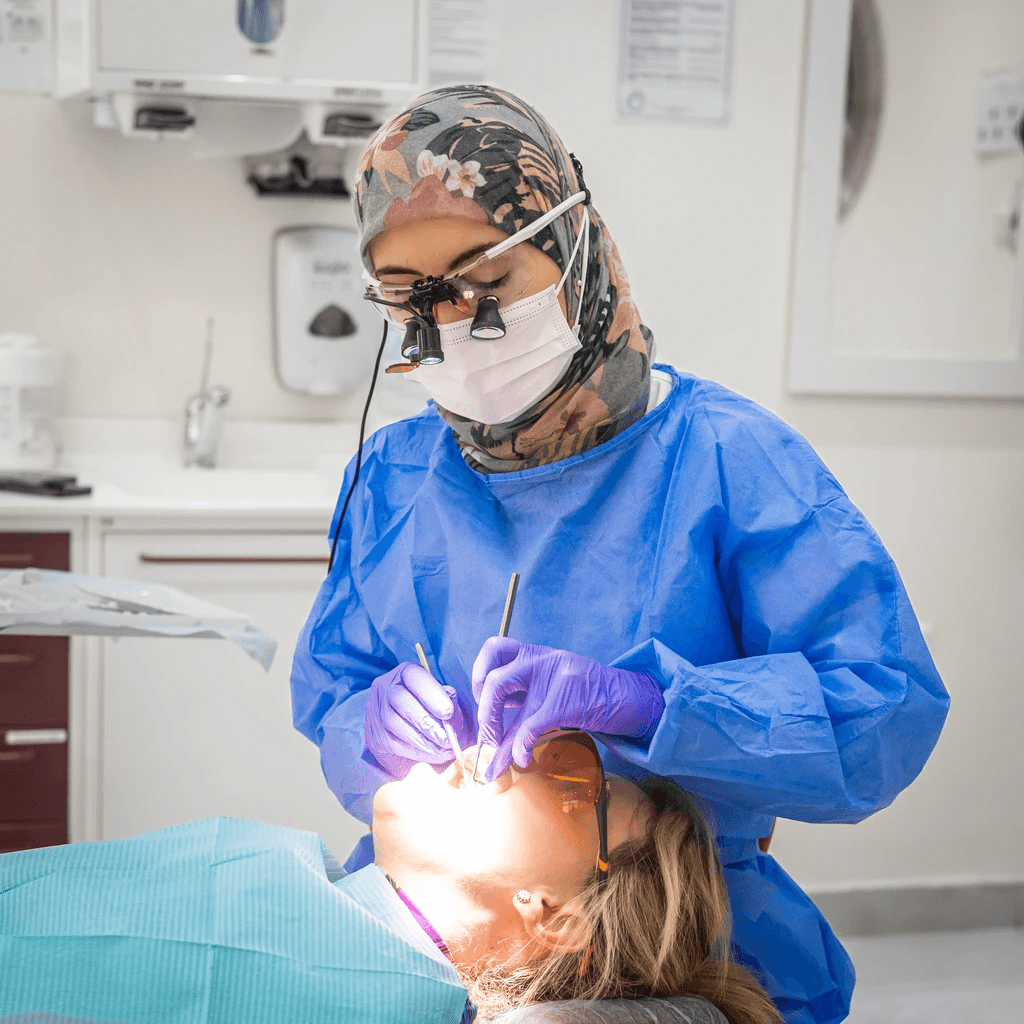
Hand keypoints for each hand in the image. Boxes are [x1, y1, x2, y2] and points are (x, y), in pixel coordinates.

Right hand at [365, 662, 471, 777]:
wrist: (419, 738)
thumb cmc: (437, 714)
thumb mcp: (446, 702)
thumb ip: (449, 701)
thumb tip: (450, 705)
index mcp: (406, 673)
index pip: (414, 676)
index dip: (431, 693)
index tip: (448, 713)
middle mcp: (386, 687)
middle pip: (400, 700)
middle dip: (426, 722)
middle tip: (447, 738)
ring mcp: (376, 711)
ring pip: (394, 722)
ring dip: (422, 740)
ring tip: (443, 750)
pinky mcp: (374, 735)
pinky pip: (392, 742)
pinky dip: (415, 751)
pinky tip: (432, 755)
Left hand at [471, 638, 663, 781]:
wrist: (627, 696)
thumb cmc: (587, 693)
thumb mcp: (553, 683)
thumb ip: (525, 694)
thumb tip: (494, 724)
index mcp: (536, 654)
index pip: (495, 649)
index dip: (479, 675)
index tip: (482, 701)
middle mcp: (540, 660)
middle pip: (495, 678)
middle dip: (484, 713)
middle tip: (488, 737)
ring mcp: (552, 677)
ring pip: (505, 693)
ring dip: (495, 732)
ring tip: (497, 756)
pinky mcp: (565, 700)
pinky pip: (531, 724)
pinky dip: (521, 747)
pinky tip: (522, 759)